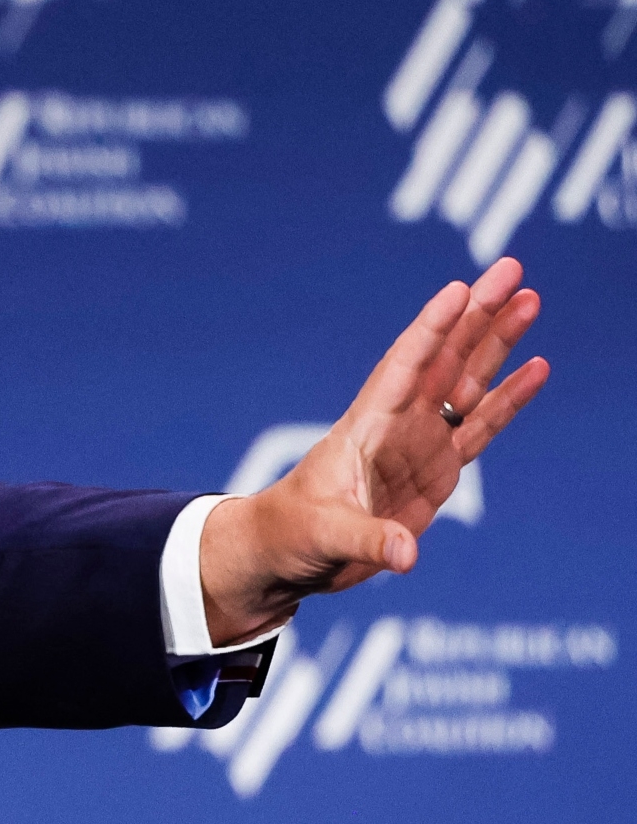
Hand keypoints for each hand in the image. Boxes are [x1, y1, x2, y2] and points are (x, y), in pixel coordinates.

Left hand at [200, 257, 549, 644]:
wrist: (286, 554)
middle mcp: (396, 426)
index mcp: (365, 429)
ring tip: (530, 300)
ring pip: (466, 382)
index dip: (430, 330)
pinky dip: (508, 399)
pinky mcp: (436, 471)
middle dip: (476, 314)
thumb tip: (406, 554)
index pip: (403, 368)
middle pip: (443, 358)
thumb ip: (368, 540)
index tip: (459, 290)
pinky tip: (537, 367)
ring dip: (497, 342)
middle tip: (512, 269)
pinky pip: (480, 427)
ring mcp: (418, 444)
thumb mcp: (325, 537)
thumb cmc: (291, 536)